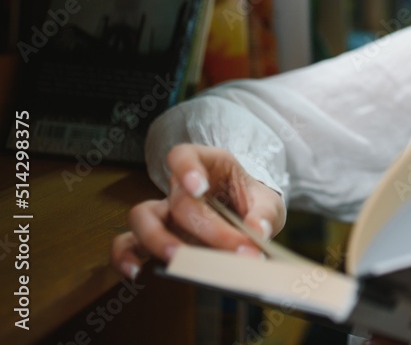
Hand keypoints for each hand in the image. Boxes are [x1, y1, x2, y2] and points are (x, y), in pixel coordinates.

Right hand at [110, 143, 286, 279]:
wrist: (249, 217)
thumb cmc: (253, 203)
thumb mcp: (268, 201)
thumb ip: (264, 215)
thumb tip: (258, 232)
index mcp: (208, 165)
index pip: (184, 155)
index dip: (186, 169)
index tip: (199, 188)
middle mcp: (180, 187)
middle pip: (179, 201)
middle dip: (207, 229)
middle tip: (236, 250)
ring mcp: (165, 212)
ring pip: (141, 218)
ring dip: (158, 240)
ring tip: (180, 260)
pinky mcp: (157, 237)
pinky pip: (128, 243)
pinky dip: (125, 257)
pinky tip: (136, 273)